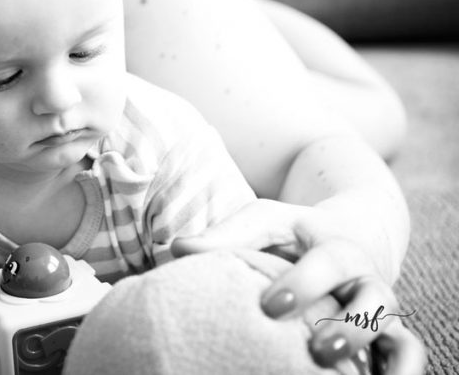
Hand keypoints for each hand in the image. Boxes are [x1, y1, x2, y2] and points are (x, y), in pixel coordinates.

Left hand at [171, 199, 426, 374]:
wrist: (344, 234)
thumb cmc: (292, 232)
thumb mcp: (264, 222)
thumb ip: (225, 236)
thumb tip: (176, 249)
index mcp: (336, 250)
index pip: (325, 265)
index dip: (303, 285)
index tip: (270, 307)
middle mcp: (367, 282)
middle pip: (372, 303)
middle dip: (347, 326)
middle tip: (317, 348)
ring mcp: (380, 312)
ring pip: (400, 337)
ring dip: (372, 355)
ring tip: (337, 368)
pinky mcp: (386, 337)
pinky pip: (405, 357)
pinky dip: (396, 372)